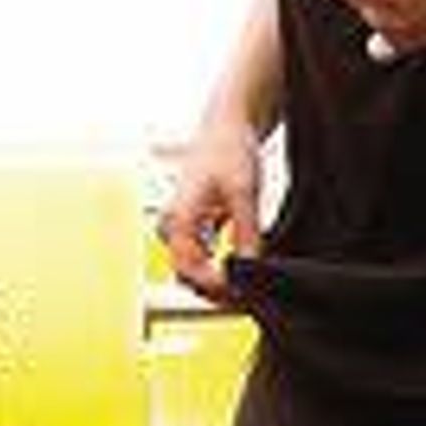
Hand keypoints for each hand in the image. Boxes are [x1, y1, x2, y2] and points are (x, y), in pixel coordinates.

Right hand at [156, 120, 261, 299]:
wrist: (227, 126)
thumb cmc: (229, 151)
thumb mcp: (243, 193)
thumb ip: (245, 233)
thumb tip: (249, 269)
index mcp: (176, 219)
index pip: (189, 269)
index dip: (216, 288)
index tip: (244, 294)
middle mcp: (172, 228)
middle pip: (188, 276)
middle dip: (218, 291)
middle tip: (253, 298)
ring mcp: (182, 229)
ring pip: (196, 270)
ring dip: (221, 283)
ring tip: (252, 287)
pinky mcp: (195, 227)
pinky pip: (204, 258)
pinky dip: (223, 268)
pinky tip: (247, 269)